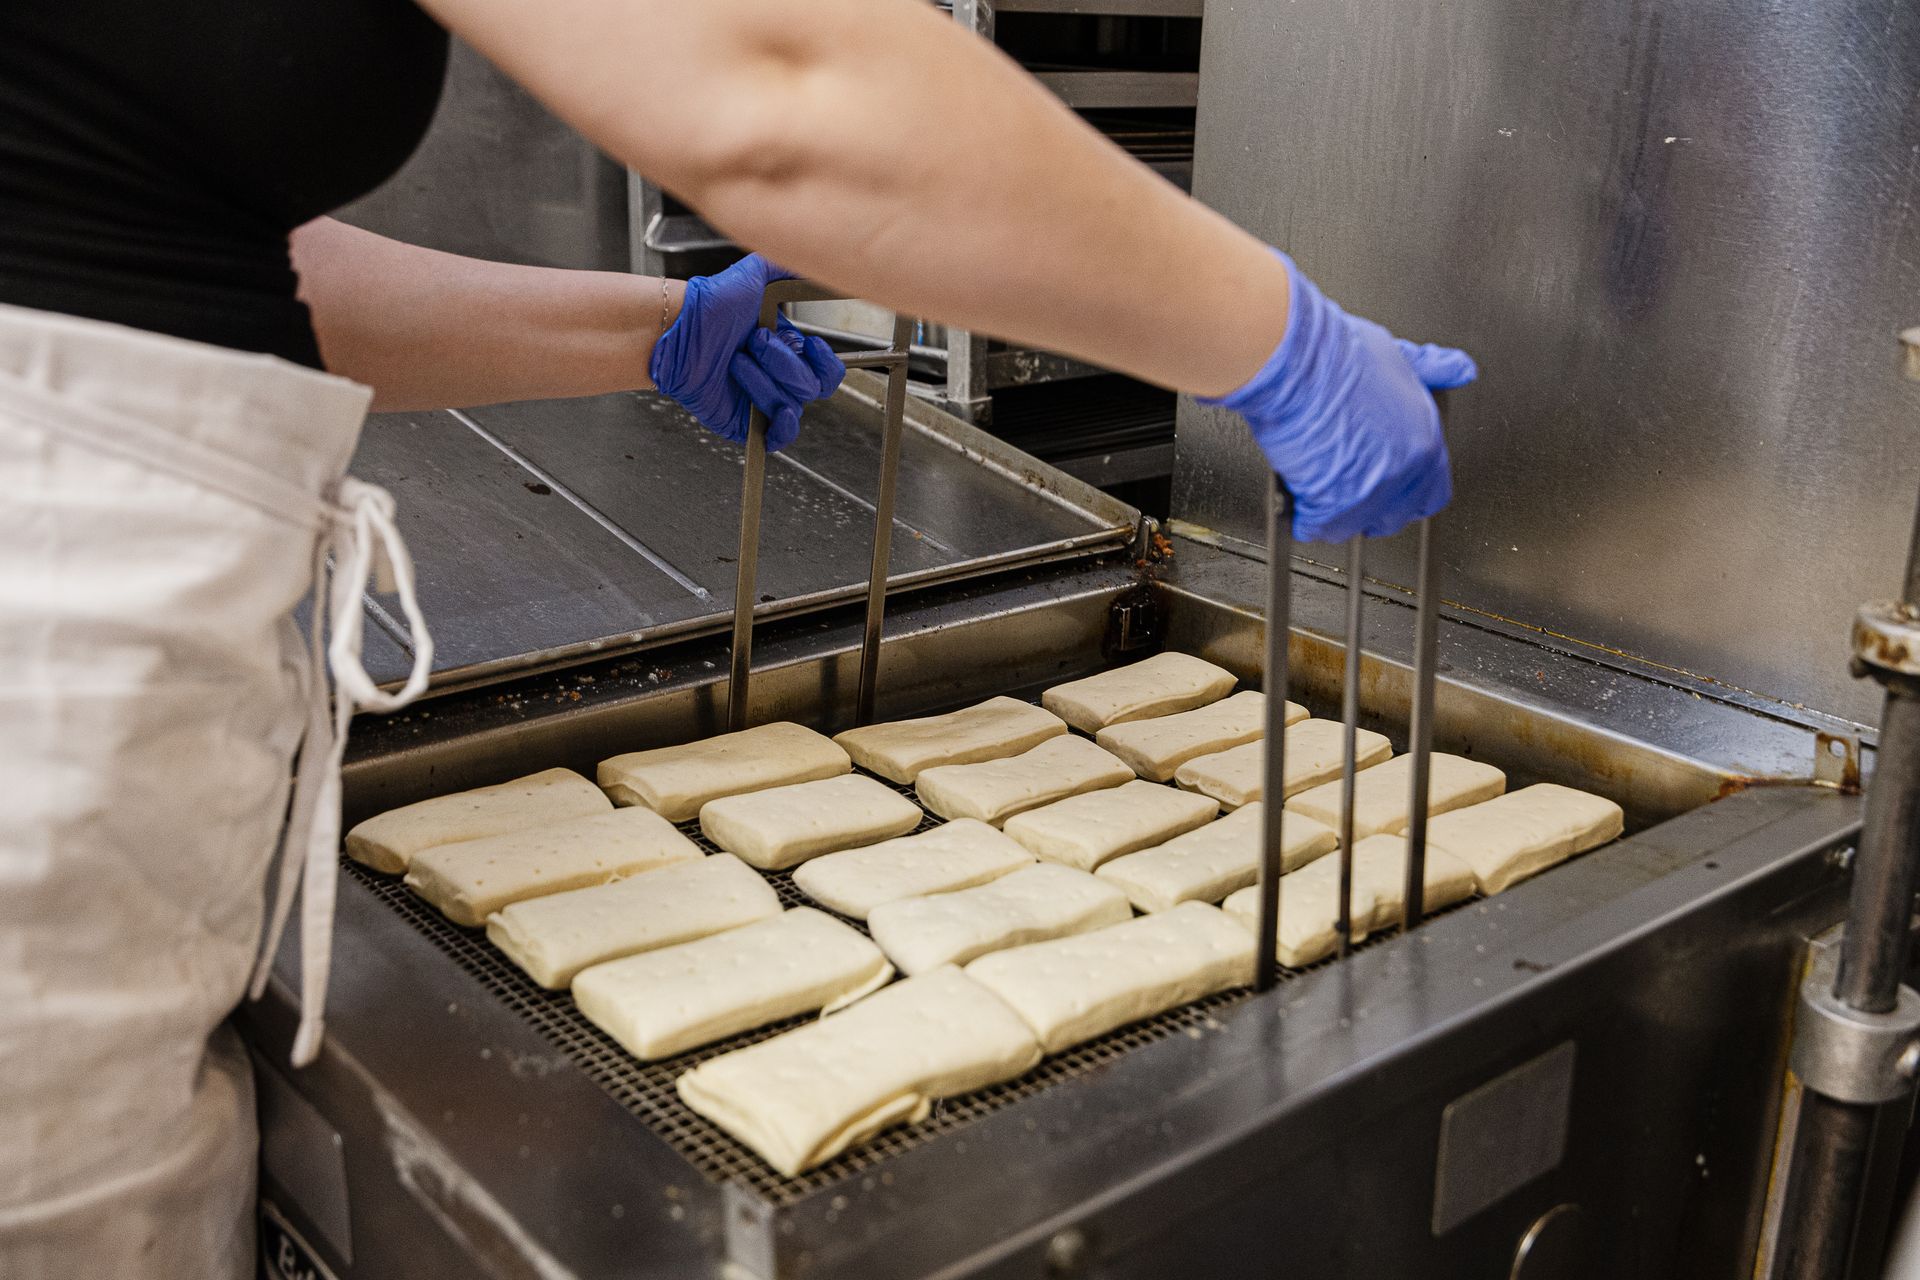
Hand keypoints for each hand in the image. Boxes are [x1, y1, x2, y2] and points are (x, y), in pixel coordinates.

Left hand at [649, 253, 845, 450]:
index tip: (810, 344)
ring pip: (790, 405)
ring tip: (735, 362)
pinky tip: (773, 408)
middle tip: (755, 342)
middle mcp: (779, 377)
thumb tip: (818, 263)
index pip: (827, 370)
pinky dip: (782, 426)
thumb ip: (788, 267)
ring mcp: (763, 401)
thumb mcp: (753, 274)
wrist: (676, 330)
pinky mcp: (745, 422)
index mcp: (789, 350)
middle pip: (811, 387)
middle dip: (784, 362)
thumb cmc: (709, 305)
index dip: (824, 361)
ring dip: (763, 381)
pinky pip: (778, 435)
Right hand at [1200, 250, 1476, 542]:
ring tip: (1318, 493)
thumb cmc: (1337, 353)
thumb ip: (1431, 371)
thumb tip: (1460, 368)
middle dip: (1371, 512)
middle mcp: (1406, 467)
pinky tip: (1298, 501)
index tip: (1388, 491)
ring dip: (1337, 516)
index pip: (1432, 492)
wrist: (1296, 361)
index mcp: (1425, 437)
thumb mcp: (1398, 356)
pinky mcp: (1334, 502)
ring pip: (1356, 526)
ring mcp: (1372, 489)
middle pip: (1395, 516)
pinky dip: (1306, 519)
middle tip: (1347, 494)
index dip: (1406, 495)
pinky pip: (1320, 528)